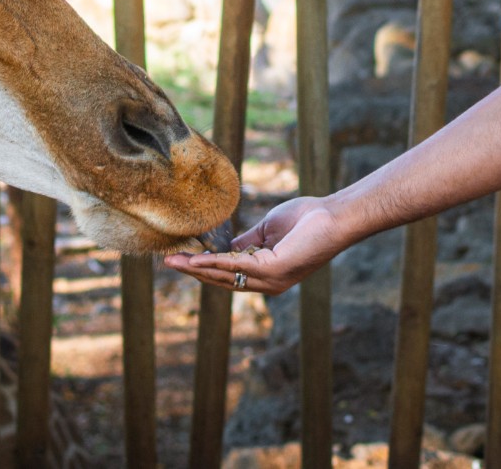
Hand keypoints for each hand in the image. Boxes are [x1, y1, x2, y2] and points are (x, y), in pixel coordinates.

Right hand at [162, 195, 353, 295]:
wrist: (332, 215)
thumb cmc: (306, 219)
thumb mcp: (268, 232)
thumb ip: (247, 243)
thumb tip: (224, 247)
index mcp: (267, 275)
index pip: (229, 276)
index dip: (204, 268)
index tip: (182, 259)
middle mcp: (268, 284)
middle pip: (222, 280)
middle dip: (194, 271)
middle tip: (168, 262)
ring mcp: (271, 280)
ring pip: (226, 276)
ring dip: (197, 269)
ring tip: (174, 261)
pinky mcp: (274, 270)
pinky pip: (237, 267)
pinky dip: (214, 263)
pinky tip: (196, 259)